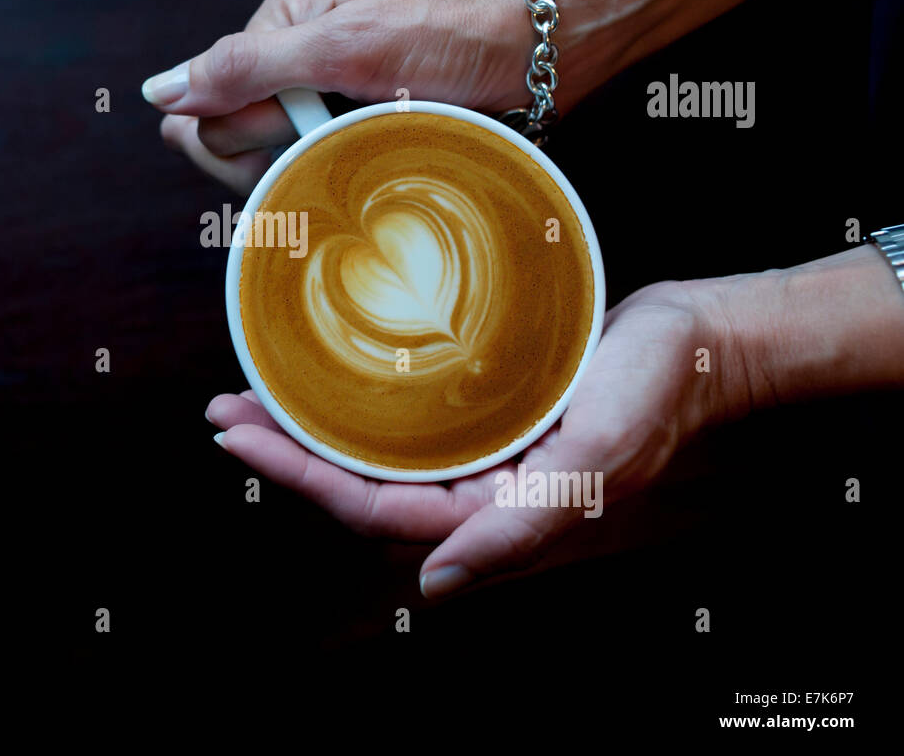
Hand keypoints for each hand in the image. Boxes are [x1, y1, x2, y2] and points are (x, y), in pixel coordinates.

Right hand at [143, 0, 533, 192]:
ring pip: (274, 174)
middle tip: (344, 134)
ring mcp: (324, 109)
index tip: (297, 131)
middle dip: (278, 158)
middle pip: (232, 151)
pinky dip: (337, 185)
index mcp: (275, 34)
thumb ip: (247, 69)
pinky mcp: (355, 139)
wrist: (536, 47)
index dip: (236, 143)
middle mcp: (290, 72)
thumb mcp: (341, 45)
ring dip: (312, 174)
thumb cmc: (444, 33)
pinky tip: (374, 170)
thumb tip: (159, 93)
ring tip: (369, 149)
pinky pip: (316, 180)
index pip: (199, 117)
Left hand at [206, 280, 731, 599]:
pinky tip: (326, 379)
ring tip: (251, 395)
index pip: (374, 508)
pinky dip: (357, 402)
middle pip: (360, 483)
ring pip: (376, 450)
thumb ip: (518, 528)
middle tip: (224, 411)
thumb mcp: (592, 461)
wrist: (703, 342)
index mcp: (495, 512)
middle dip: (285, 452)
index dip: (301, 477)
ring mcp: (480, 451)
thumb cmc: (657, 392)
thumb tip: (434, 587)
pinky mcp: (486, 413)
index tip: (240, 438)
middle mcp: (478, 488)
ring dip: (311, 426)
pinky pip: (406, 417)